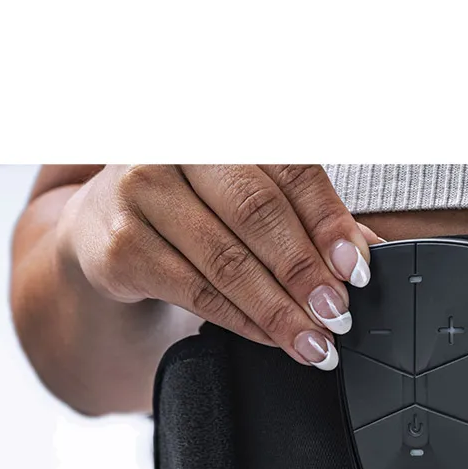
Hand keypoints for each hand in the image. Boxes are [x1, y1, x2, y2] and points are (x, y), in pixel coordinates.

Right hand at [55, 164, 379, 369]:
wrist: (103, 230)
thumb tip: (364, 252)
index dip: (330, 222)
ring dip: (280, 310)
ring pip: (227, 260)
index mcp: (219, 126)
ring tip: (315, 342)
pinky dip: (243, 321)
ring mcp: (138, 191)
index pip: (289, 170)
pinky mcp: (119, 244)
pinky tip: (272, 339)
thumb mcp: (247, 201)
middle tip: (340, 314)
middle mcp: (173, 145)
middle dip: (306, 272)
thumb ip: (304, 217)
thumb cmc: (192, 211)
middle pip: (258, 212)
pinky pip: (196, 292)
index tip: (359, 269)